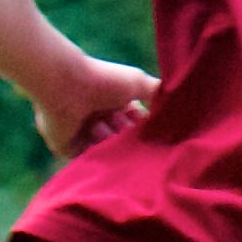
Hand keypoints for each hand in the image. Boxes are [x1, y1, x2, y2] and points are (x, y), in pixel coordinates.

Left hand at [30, 55, 158, 158]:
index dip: (144, 128)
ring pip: (106, 150)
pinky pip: (87, 159)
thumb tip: (175, 108)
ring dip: (110, 141)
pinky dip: (95, 154)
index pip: (136, 123)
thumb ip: (157, 94)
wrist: (66, 86)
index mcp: (113, 103)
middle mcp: (98, 118)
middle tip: (130, 134)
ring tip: (102, 124)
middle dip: (128, 138)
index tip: (154, 132)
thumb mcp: (138, 83)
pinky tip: (96, 142)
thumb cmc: (103, 81)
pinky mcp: (67, 147)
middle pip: (122, 139)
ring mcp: (82, 133)